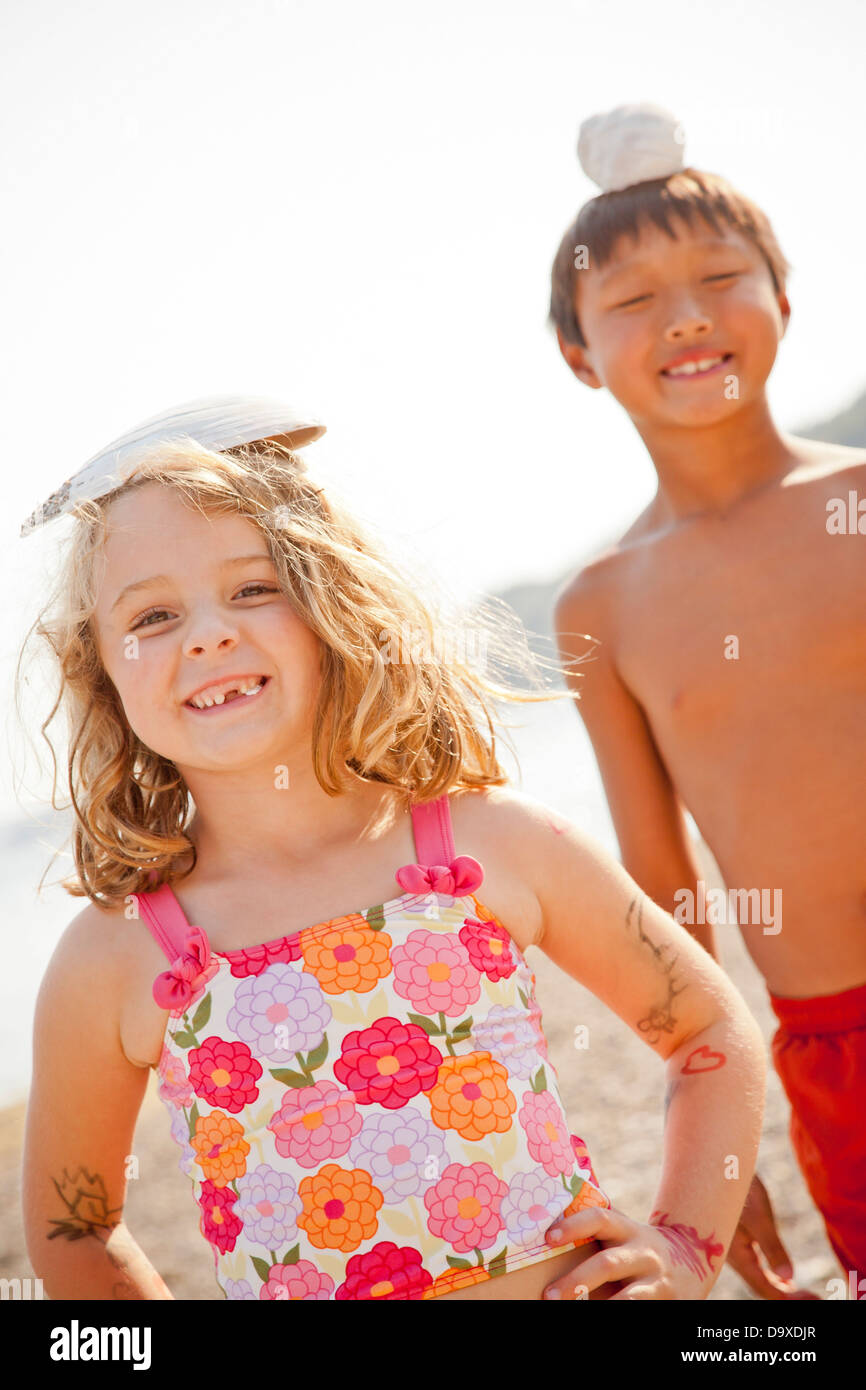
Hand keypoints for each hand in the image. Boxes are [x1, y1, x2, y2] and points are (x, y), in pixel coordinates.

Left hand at [542, 1205, 719, 1299]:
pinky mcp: (667, 1303)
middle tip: (549, 1295)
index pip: (600, 1219)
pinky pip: (639, 1312)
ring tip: (573, 1314)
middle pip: (608, 1264)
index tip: (548, 1237)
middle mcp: (644, 1252)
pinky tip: (601, 1316)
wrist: (691, 1261)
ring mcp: (657, 1281)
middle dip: (577, 1281)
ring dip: (601, 1307)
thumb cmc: (635, 1248)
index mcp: (627, 1229)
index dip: (574, 1226)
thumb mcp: (623, 1233)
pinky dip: (617, 1313)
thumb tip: (546, 1228)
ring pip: (628, 1298)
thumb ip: (596, 1231)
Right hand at [726, 1172, 818, 1299]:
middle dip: (788, 1296)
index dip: (788, 1299)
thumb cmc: (735, 1188)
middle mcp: (733, 1257)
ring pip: (758, 1277)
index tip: (813, 1299)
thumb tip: (789, 1277)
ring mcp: (734, 1250)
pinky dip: (772, 1274)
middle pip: (762, 1286)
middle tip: (815, 1298)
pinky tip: (783, 1277)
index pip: (765, 1289)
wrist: (715, 1166)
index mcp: (736, 1256)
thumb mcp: (758, 1217)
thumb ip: (772, 1247)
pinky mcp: (736, 1240)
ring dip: (780, 1287)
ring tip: (803, 1294)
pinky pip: (755, 1266)